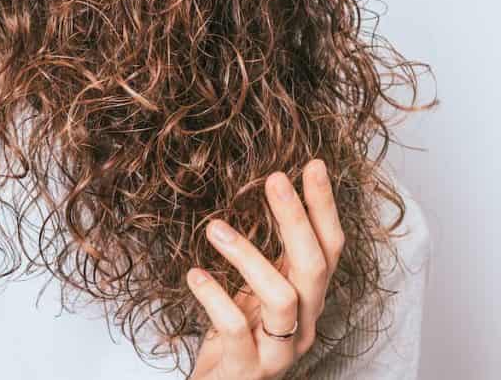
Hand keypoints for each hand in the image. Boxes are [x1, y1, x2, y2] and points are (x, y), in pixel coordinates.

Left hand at [186, 159, 343, 379]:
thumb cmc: (236, 336)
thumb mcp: (254, 290)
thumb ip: (266, 254)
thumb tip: (268, 192)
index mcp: (307, 299)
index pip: (330, 248)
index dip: (324, 207)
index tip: (311, 164)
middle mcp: (303, 324)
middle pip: (315, 268)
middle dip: (296, 220)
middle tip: (274, 178)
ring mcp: (278, 351)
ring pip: (283, 298)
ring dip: (249, 256)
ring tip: (214, 228)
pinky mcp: (247, 369)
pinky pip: (236, 330)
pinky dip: (215, 298)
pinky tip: (194, 275)